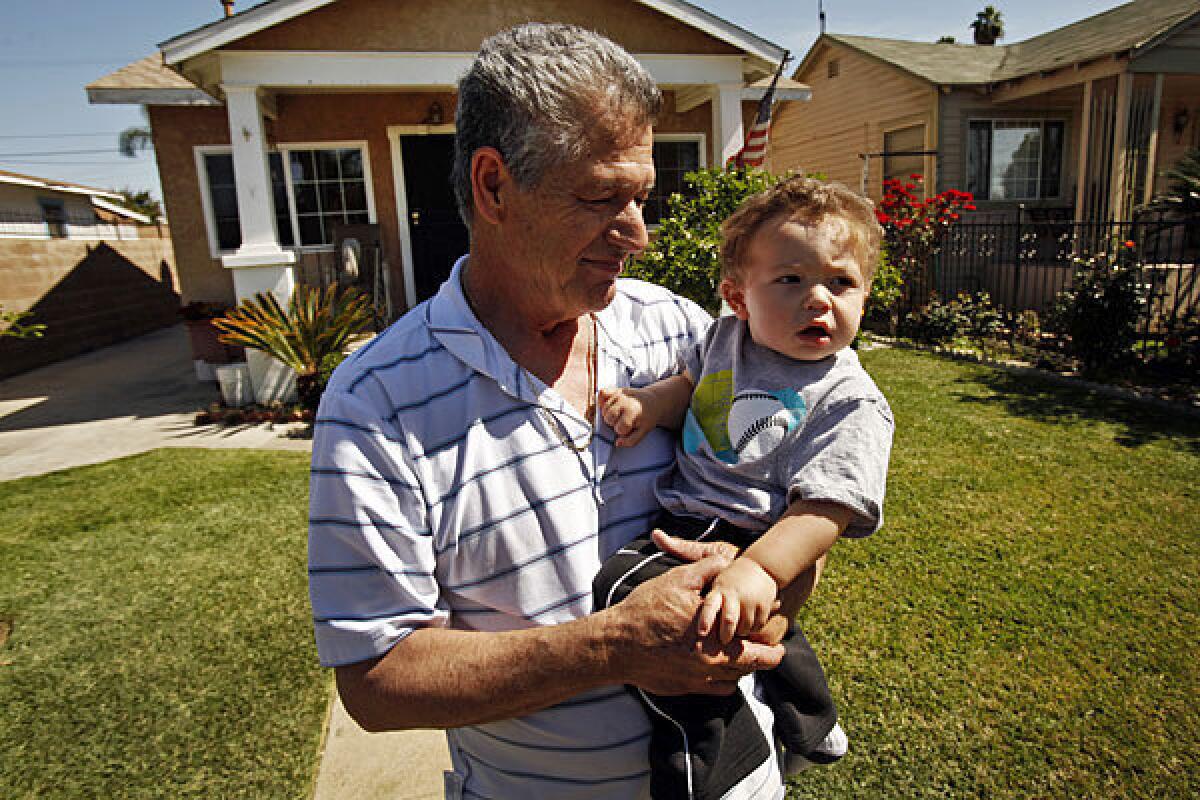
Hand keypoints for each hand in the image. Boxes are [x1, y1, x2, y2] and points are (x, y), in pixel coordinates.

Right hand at [598, 387, 654, 446]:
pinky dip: (603, 399)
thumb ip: (631, 441)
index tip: (630, 427)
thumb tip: (617, 443)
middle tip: (623, 420)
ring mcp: (619, 394)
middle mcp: (624, 401)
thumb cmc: (647, 417)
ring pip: (604, 409)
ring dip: (609, 414)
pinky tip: (611, 404)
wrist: (653, 401)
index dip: (623, 431)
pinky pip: (602, 393)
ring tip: (619, 413)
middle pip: (608, 418)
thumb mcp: (644, 431)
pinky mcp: (615, 389)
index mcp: (632, 412)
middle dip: (614, 423)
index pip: (618, 428)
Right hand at [605, 552, 783, 695]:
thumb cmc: (646, 610)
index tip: (778, 643)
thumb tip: (727, 561)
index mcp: (717, 639)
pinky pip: (715, 690)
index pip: (758, 651)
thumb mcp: (678, 580)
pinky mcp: (684, 688)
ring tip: (744, 656)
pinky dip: (723, 681)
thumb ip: (708, 569)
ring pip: (733, 680)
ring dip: (742, 669)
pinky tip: (720, 669)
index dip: (772, 648)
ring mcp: (698, 680)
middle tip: (770, 652)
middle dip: (763, 659)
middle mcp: (712, 664)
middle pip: (750, 668)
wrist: (616, 645)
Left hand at [697, 558, 778, 644]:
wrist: (761, 566)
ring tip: (738, 626)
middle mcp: (735, 596)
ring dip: (740, 632)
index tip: (701, 632)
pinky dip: (752, 629)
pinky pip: (756, 627)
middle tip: (723, 641)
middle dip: (725, 634)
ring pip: (743, 628)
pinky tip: (750, 621)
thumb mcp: (719, 583)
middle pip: (729, 620)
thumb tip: (702, 627)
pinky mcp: (764, 607)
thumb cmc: (733, 580)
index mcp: (720, 590)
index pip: (710, 605)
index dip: (706, 619)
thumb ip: (713, 601)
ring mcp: (750, 601)